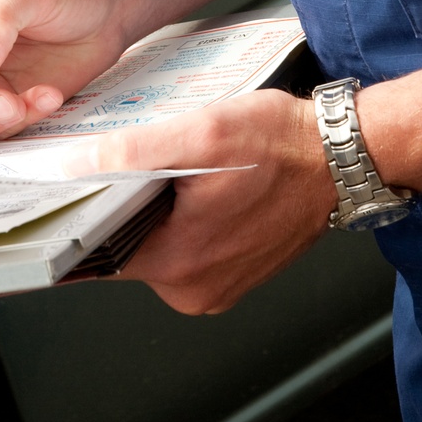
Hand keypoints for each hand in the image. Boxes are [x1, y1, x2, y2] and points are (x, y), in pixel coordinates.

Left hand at [63, 90, 336, 313]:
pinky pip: (191, 248)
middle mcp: (195, 289)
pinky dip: (188, 218)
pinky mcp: (236, 275)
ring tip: (182, 171)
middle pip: (128, 245)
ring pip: (160, 245)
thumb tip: (78, 166)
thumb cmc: (283, 144)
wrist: (343, 156)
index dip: (86, 208)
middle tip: (145, 161)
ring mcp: (219, 286)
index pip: (99, 246)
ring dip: (160, 210)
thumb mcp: (201, 133)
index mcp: (178, 264)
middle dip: (129, 203)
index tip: (78, 185)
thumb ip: (132, 152)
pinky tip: (203, 186)